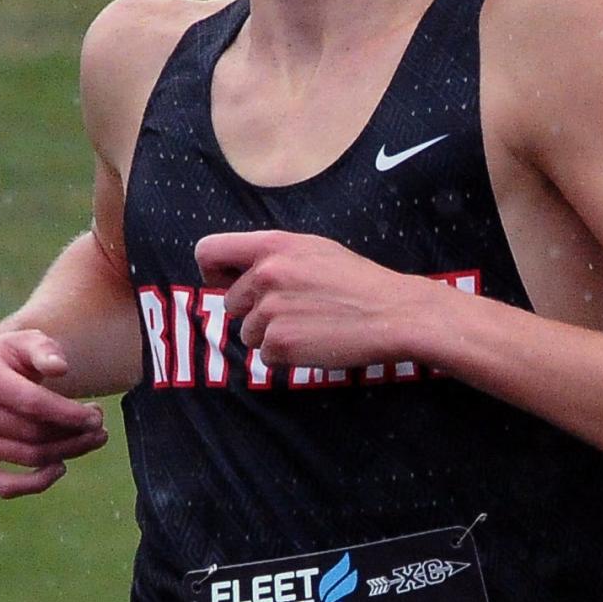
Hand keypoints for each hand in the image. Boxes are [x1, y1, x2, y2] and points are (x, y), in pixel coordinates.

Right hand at [0, 329, 109, 498]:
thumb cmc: (16, 356)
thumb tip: (59, 367)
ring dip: (65, 452)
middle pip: (31, 433)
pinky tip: (60, 467)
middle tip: (99, 427)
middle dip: (73, 433)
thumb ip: (46, 350)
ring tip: (91, 439)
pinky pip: (1, 486)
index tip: (96, 417)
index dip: (67, 413)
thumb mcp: (31, 341)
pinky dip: (35, 483)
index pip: (30, 402)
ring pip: (25, 457)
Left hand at [196, 230, 440, 371]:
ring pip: (248, 333)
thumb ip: (273, 257)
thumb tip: (236, 274)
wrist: (393, 313)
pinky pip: (265, 357)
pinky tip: (314, 342)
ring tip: (310, 326)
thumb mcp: (314, 250)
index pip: (209, 251)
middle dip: (255, 312)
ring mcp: (270, 309)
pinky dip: (286, 357)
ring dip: (272, 336)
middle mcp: (266, 273)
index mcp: (274, 245)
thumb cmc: (357, 281)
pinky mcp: (279, 343)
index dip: (212, 272)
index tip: (225, 283)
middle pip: (231, 302)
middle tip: (295, 312)